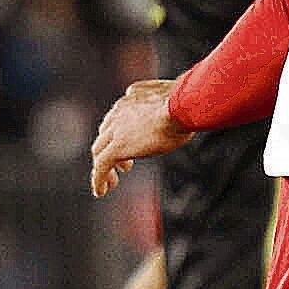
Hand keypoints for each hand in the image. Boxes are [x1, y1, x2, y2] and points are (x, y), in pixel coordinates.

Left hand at [90, 76, 189, 197]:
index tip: (133, 144)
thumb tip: (180, 99)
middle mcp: (119, 112)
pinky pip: (101, 166)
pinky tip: (101, 192)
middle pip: (105, 134)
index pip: (118, 116)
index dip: (121, 131)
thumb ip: (170, 98)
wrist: (183, 106)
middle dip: (111, 149)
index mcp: (132, 98)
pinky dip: (98, 180)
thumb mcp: (178, 97)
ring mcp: (116, 131)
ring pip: (99, 151)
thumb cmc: (189, 101)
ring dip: (103, 167)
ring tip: (112, 183)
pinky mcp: (117, 148)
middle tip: (126, 166)